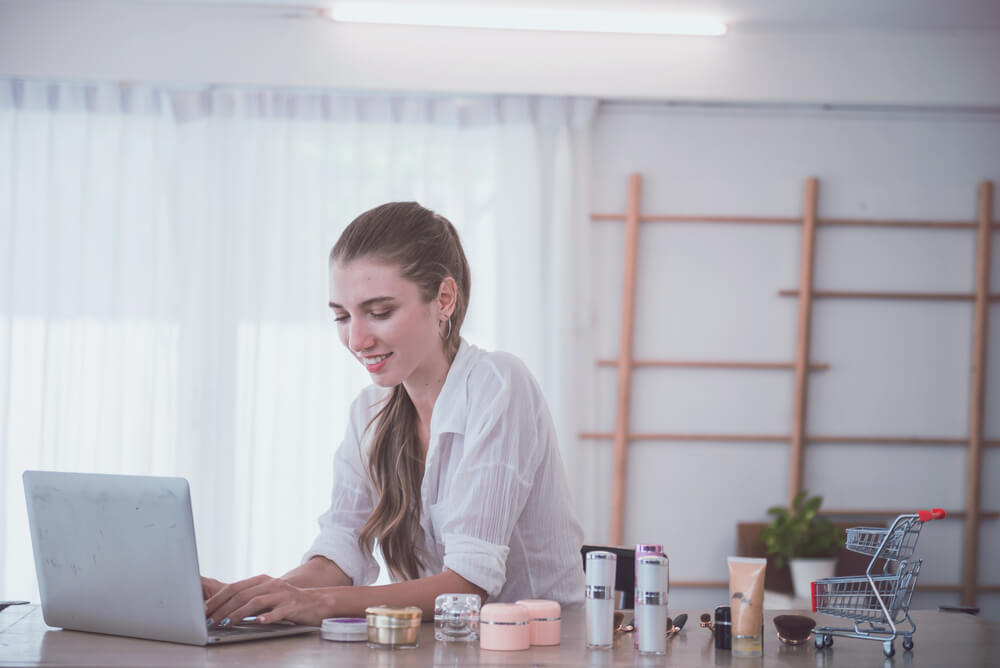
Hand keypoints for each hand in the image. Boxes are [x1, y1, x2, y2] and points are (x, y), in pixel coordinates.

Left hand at [204, 574, 328, 626]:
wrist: (316, 602)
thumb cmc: (287, 602)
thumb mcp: (267, 596)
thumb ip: (249, 599)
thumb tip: (222, 610)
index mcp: (262, 580)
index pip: (235, 587)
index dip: (218, 598)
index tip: (204, 610)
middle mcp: (271, 584)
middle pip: (242, 594)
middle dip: (222, 608)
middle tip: (209, 620)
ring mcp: (282, 594)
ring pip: (256, 602)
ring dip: (238, 614)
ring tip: (225, 623)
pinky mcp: (292, 606)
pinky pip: (278, 611)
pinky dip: (267, 616)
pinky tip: (258, 621)